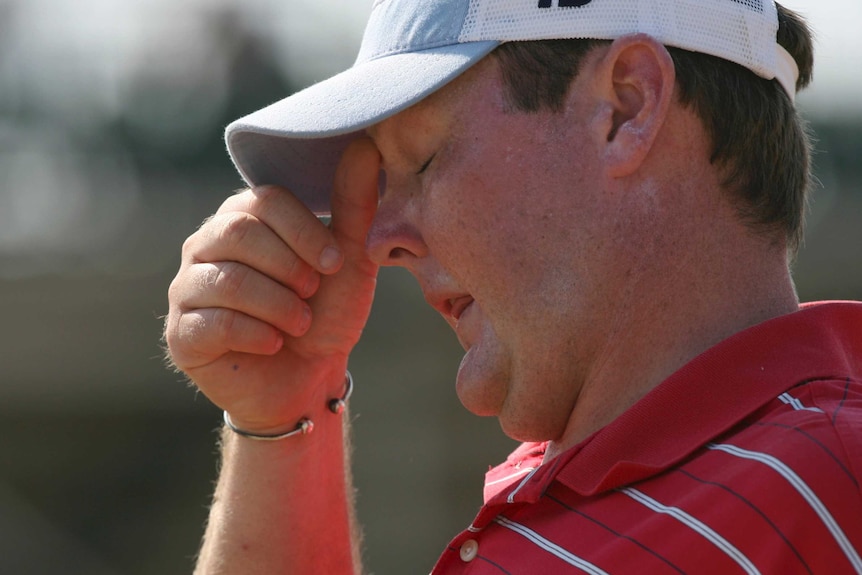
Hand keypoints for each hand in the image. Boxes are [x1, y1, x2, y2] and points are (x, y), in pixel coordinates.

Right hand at [164, 138, 380, 433]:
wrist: (308, 377)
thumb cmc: (324, 311)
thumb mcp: (346, 258)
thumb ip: (353, 204)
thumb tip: (365, 145)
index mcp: (241, 219)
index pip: (263, 200)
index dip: (304, 232)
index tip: (334, 263)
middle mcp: (205, 246)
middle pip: (238, 232)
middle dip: (289, 267)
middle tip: (312, 293)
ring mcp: (187, 289)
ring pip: (226, 280)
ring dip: (278, 305)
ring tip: (300, 322)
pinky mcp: (181, 334)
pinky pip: (211, 323)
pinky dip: (255, 334)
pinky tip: (274, 344)